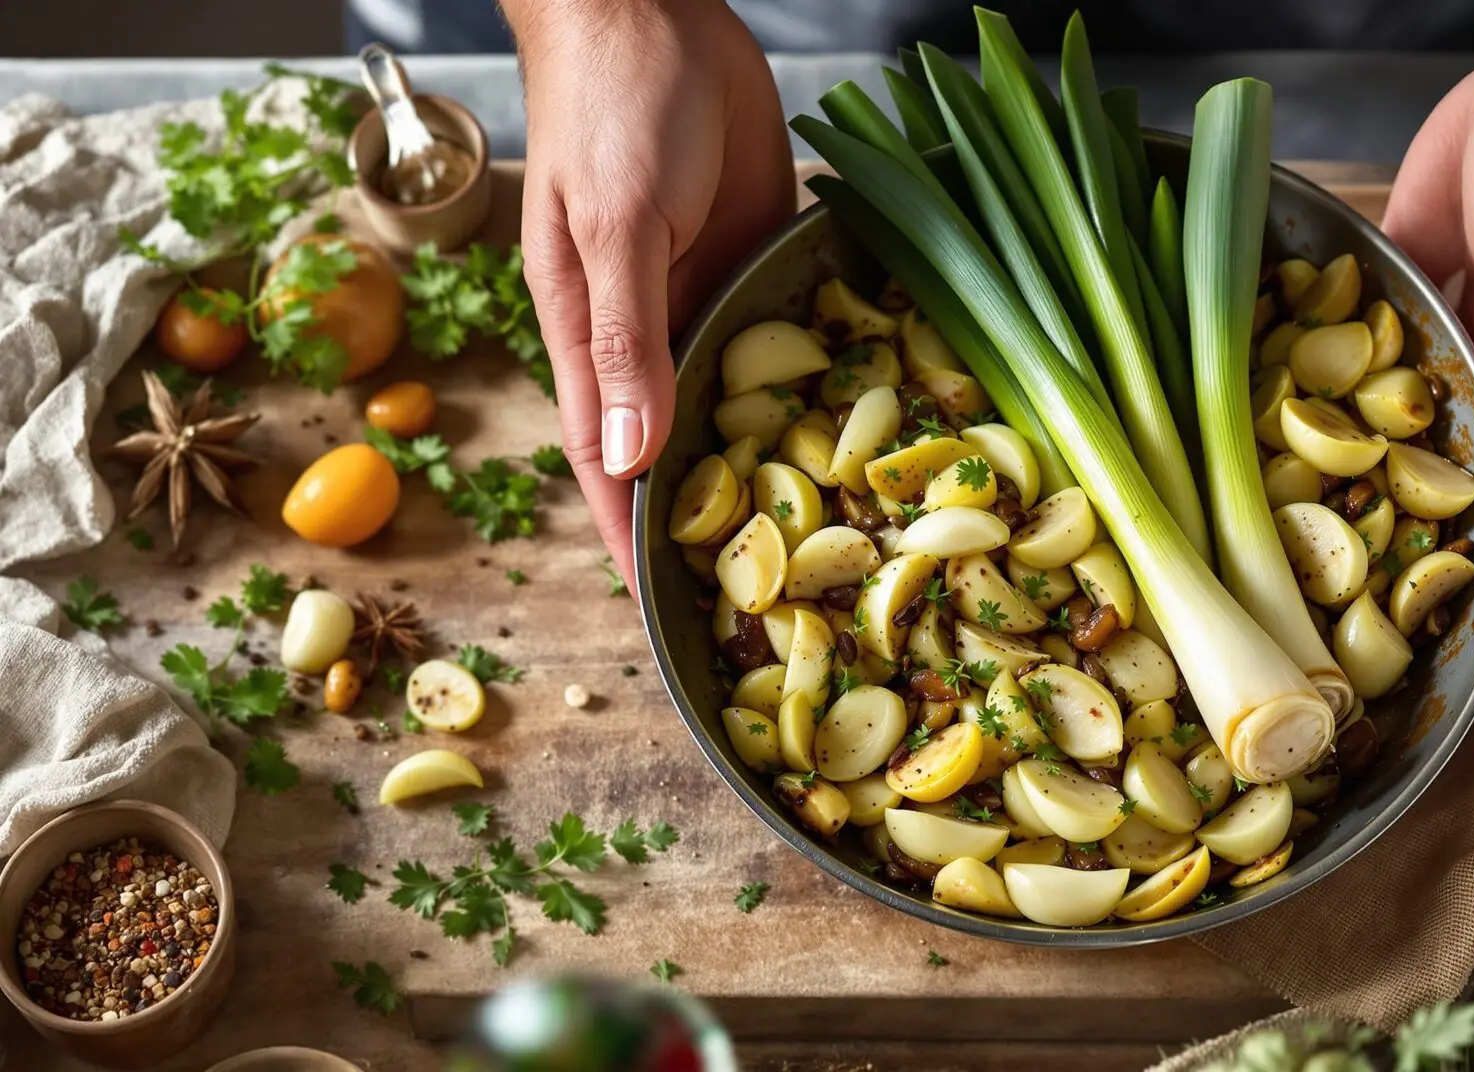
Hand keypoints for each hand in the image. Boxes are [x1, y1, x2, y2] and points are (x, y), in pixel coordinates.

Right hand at [509, 0, 794, 593]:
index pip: (606, 467)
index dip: (632, 544)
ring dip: (770, 464)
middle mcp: (645, 335)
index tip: (665, 621)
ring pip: (734, 406)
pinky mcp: (752, 264)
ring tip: (829, 541)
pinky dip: (810, 387)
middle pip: (675, 452)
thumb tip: (628, 457)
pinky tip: (854, 431)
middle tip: (772, 601)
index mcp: (588, 338)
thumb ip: (625, 342)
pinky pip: (782, 343)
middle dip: (713, 521)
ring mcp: (702, 301)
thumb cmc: (612, 110)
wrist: (655, 9)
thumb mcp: (615, 227)